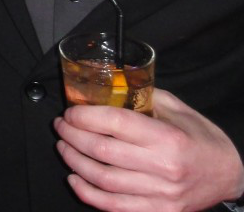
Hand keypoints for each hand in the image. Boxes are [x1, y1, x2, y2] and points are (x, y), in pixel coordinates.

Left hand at [55, 88, 243, 211]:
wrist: (229, 175)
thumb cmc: (201, 139)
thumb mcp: (178, 109)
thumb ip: (143, 97)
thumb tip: (107, 88)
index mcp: (168, 138)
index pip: (115, 124)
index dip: (84, 116)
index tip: (70, 112)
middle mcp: (163, 168)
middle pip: (102, 151)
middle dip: (72, 136)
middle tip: (61, 126)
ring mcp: (160, 195)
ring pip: (102, 179)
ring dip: (74, 162)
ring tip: (63, 147)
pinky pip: (113, 206)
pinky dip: (88, 194)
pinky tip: (75, 179)